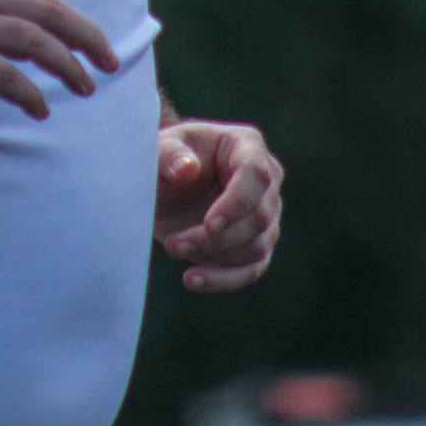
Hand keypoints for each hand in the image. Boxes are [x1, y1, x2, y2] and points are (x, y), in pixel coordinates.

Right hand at [0, 0, 118, 118]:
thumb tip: (28, 30)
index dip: (69, 12)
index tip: (86, 37)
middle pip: (46, 8)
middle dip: (85, 34)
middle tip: (110, 61)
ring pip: (32, 38)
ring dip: (66, 64)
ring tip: (86, 86)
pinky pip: (2, 75)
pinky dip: (29, 92)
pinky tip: (41, 108)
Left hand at [154, 119, 282, 291]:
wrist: (164, 183)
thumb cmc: (166, 157)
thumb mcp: (159, 147)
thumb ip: (170, 154)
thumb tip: (186, 170)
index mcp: (246, 146)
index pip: (256, 175)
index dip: (237, 203)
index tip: (209, 225)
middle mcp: (266, 181)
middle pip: (258, 217)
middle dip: (216, 237)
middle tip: (174, 243)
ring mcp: (266, 216)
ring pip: (256, 247)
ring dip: (215, 257)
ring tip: (174, 249)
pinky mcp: (255, 246)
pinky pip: (250, 270)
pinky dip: (223, 279)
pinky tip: (192, 279)